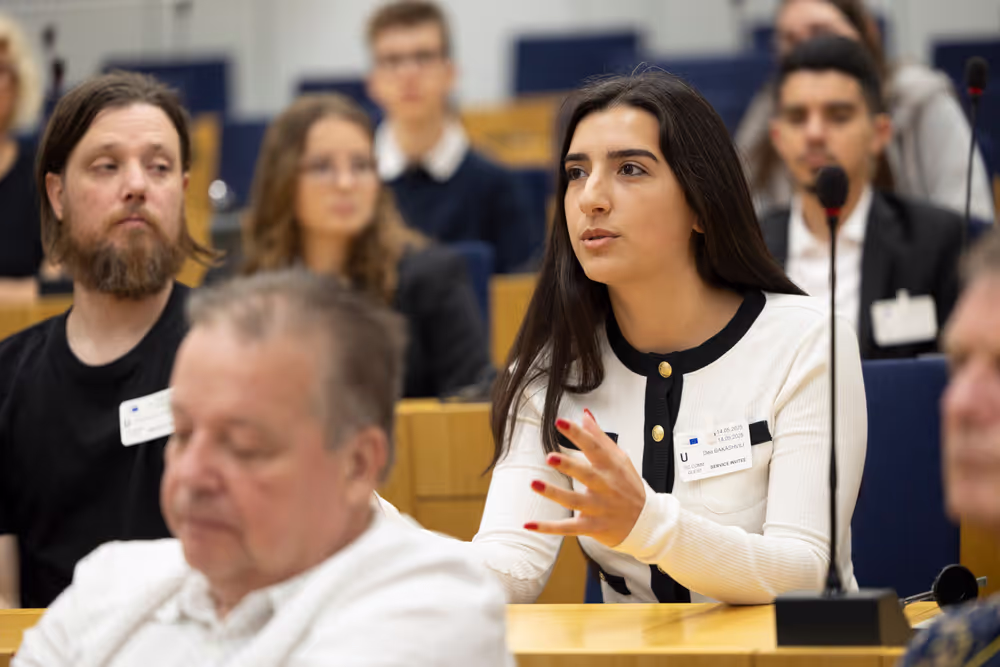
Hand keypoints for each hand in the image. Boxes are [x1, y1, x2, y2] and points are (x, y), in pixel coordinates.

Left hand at [524, 409, 645, 546]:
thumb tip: (585, 415)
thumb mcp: (621, 460)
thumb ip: (600, 437)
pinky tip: (529, 524)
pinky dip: (548, 528)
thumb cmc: (630, 487)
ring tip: (534, 483)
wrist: (647, 523)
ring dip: (553, 493)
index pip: (594, 447)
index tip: (560, 422)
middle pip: (585, 474)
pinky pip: (567, 528)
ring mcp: (598, 508)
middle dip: (568, 465)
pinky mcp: (592, 526)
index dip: (578, 434)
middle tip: (549, 457)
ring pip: (573, 501)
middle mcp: (605, 487)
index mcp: (610, 467)